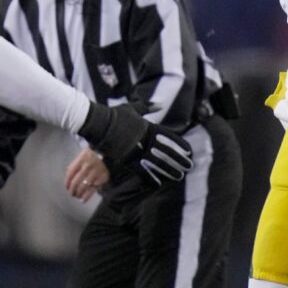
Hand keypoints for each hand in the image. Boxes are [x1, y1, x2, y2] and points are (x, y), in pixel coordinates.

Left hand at [63, 147, 110, 201]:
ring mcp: (95, 173)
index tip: (67, 187)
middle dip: (72, 190)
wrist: (109, 153)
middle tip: (72, 194)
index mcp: (81, 160)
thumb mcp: (82, 155)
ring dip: (78, 194)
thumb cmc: (93, 155)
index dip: (67, 182)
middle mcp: (87, 167)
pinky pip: (92, 189)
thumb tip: (68, 176)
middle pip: (76, 182)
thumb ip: (75, 165)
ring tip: (77, 196)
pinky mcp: (102, 178)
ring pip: (83, 187)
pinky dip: (87, 196)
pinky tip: (83, 200)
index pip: (70, 173)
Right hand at [76, 102, 194, 185]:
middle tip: (189, 166)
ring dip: (169, 170)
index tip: (189, 151)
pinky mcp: (126, 159)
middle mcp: (145, 140)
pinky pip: (141, 170)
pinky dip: (150, 177)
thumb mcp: (133, 108)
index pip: (168, 137)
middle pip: (165, 152)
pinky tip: (159, 183)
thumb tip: (161, 104)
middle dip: (178, 160)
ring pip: (157, 163)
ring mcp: (136, 150)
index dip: (180, 145)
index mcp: (148, 127)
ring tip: (179, 176)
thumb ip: (148, 107)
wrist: (98, 123)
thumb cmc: (114, 115)